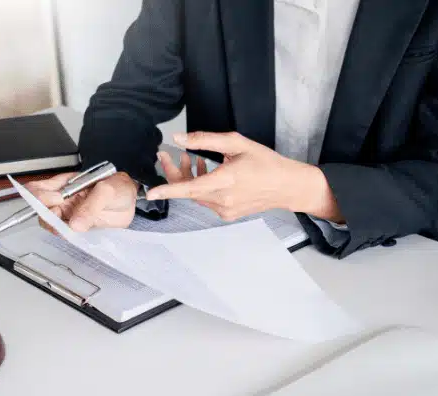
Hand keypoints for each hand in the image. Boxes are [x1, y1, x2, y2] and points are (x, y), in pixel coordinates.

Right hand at [27, 171, 137, 232]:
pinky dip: (66, 237)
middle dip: (45, 216)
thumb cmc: (118, 187)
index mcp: (65, 185)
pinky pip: (66, 234)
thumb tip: (75, 224)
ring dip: (55, 228)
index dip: (40, 196)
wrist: (132, 200)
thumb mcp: (107, 190)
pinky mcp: (79, 228)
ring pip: (51, 224)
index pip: (39, 189)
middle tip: (59, 218)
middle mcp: (64, 200)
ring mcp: (70, 215)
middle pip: (41, 210)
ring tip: (68, 229)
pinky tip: (74, 235)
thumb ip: (91, 205)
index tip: (56, 200)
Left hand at [146, 132, 343, 221]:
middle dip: (174, 173)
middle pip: (188, 190)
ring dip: (189, 178)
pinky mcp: (228, 214)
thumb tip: (179, 139)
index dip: (168, 190)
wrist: (287, 186)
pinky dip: (201, 187)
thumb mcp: (236, 143)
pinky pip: (206, 200)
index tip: (150, 192)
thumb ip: (205, 140)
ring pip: (196, 195)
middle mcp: (223, 200)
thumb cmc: (266, 163)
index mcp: (225, 181)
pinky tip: (207, 173)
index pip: (189, 188)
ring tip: (193, 160)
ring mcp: (225, 210)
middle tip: (166, 156)